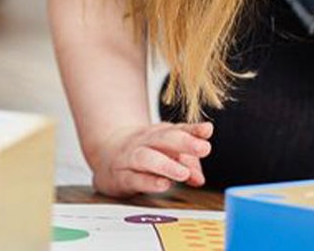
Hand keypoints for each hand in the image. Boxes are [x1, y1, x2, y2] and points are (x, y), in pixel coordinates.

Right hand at [86, 122, 212, 196]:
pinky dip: (149, 182)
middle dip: (185, 143)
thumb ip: (188, 164)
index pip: (179, 129)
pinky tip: (163, 184)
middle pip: (165, 139)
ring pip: (147, 158)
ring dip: (167, 165)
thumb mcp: (168, 153)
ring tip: (184, 173)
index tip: (207, 130)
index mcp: (161, 133)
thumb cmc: (143, 152)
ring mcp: (132, 157)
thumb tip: (200, 179)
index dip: (194, 130)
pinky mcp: (121, 177)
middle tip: (204, 148)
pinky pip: (135, 178)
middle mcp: (146, 142)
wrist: (106, 152)